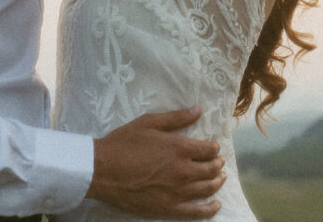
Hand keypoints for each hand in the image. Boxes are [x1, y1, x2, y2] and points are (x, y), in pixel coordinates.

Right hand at [88, 107, 224, 218]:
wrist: (102, 170)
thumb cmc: (123, 143)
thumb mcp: (148, 123)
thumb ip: (176, 118)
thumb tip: (198, 110)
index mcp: (180, 148)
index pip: (209, 149)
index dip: (213, 147)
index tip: (212, 147)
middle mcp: (184, 170)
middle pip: (212, 168)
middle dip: (217, 163)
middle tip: (218, 161)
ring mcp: (178, 192)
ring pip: (208, 188)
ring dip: (218, 181)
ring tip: (220, 178)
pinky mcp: (170, 209)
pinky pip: (198, 212)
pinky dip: (211, 209)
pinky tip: (216, 205)